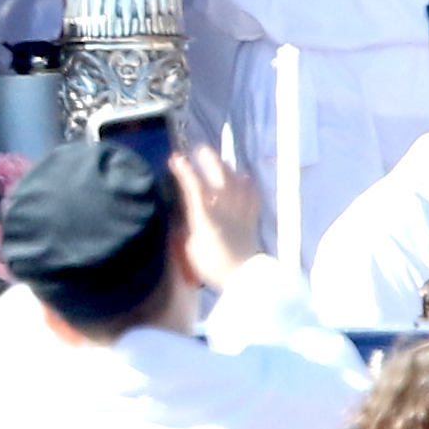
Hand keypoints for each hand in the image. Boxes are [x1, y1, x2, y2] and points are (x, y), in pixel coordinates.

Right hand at [169, 147, 261, 289]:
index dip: (184, 171)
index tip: (176, 157)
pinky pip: (252, 194)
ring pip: (237, 180)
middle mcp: (225, 207)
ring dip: (228, 168)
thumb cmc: (213, 265)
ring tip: (221, 162)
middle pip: (219, 175)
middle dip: (209, 159)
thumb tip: (190, 211)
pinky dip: (248, 184)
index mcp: (205, 216)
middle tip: (199, 150)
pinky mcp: (252, 216)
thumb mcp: (192, 246)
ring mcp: (241, 210)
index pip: (193, 186)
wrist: (244, 278)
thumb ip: (191, 224)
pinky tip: (245, 179)